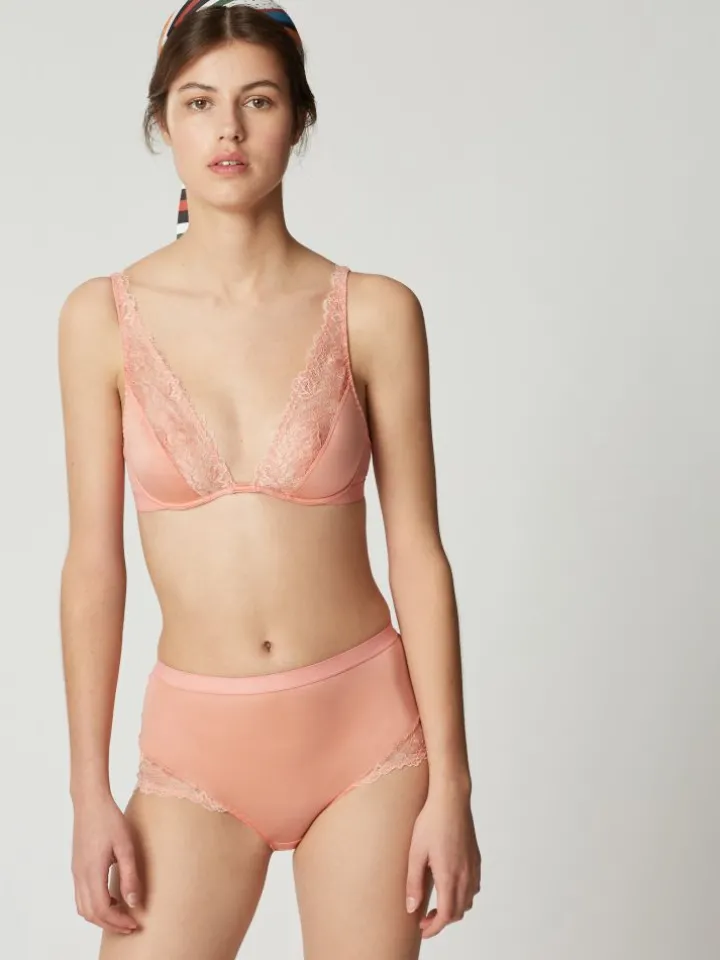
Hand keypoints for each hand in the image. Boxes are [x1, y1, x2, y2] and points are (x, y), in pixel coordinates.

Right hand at [71, 792, 141, 934]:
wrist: (90, 802)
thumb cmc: (110, 820)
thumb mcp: (126, 846)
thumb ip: (130, 875)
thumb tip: (134, 902)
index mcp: (92, 872)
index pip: (102, 910)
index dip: (118, 921)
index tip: (134, 924)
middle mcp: (80, 876)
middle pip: (91, 914)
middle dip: (110, 924)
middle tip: (130, 925)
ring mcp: (76, 872)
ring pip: (83, 908)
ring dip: (101, 917)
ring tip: (122, 914)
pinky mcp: (77, 867)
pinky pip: (81, 896)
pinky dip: (95, 906)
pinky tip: (112, 898)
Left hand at [405, 784, 480, 938]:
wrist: (451, 799)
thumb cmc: (431, 821)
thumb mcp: (415, 852)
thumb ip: (414, 882)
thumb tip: (412, 908)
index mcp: (449, 876)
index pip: (446, 915)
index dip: (434, 928)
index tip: (422, 930)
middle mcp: (465, 875)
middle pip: (459, 912)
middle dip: (443, 920)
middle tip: (424, 917)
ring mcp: (473, 866)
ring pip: (469, 900)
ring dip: (454, 908)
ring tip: (437, 902)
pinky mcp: (476, 858)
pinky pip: (474, 886)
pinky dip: (464, 894)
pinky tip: (450, 884)